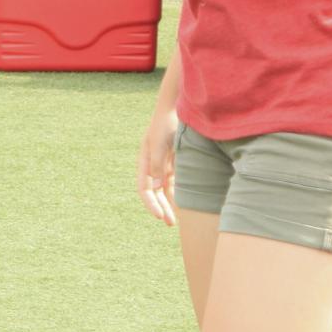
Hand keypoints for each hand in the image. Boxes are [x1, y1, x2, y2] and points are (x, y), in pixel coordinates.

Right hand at [136, 108, 178, 225]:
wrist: (177, 107)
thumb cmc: (166, 123)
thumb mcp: (160, 143)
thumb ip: (157, 164)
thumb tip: (156, 187)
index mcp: (145, 162)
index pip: (145, 189)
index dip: (151, 204)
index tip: (160, 216)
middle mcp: (153, 165)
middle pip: (156, 193)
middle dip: (162, 208)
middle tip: (171, 224)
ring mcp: (165, 164)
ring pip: (166, 190)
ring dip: (172, 204)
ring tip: (178, 219)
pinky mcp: (176, 161)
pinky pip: (177, 182)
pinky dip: (180, 192)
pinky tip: (187, 203)